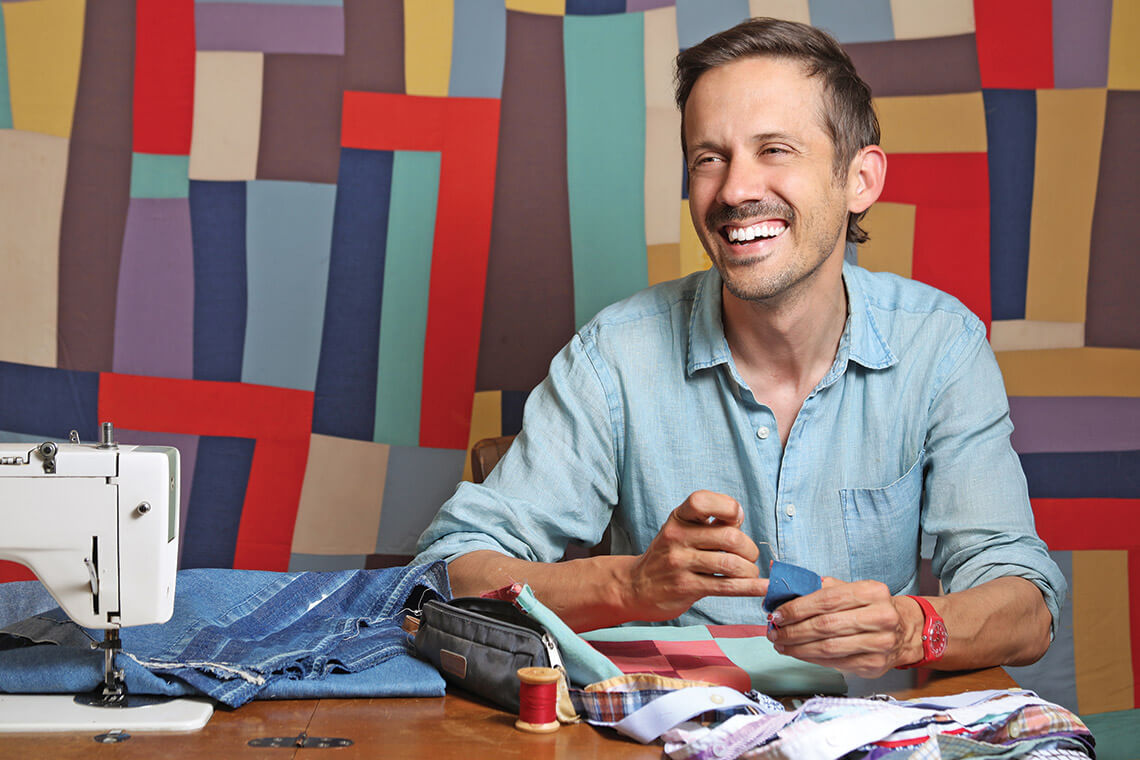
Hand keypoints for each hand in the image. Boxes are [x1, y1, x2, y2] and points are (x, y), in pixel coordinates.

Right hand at [622, 491, 768, 621]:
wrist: (636, 586)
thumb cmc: (668, 555)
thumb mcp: (681, 530)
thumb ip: (708, 522)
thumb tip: (739, 516)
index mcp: (677, 518)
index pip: (702, 501)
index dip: (726, 506)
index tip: (736, 519)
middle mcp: (676, 537)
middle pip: (729, 537)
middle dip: (749, 548)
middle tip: (749, 555)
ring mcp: (680, 563)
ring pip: (731, 564)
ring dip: (749, 570)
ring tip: (749, 572)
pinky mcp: (686, 587)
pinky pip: (726, 586)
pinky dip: (750, 587)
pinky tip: (762, 587)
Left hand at [764, 578, 922, 677]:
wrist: (904, 630)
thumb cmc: (868, 607)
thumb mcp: (850, 589)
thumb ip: (819, 589)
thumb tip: (779, 589)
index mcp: (872, 591)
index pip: (827, 599)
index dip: (798, 608)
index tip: (778, 614)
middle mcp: (880, 616)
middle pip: (826, 625)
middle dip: (794, 630)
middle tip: (774, 632)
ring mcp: (880, 643)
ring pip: (828, 647)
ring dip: (798, 648)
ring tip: (782, 644)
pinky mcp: (875, 664)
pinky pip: (835, 663)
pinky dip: (812, 659)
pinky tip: (799, 653)